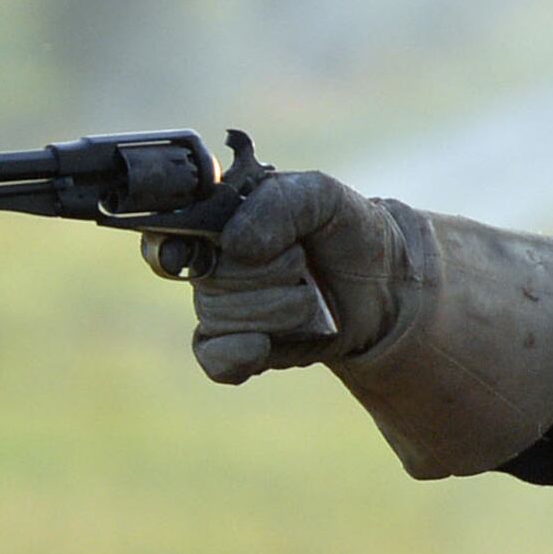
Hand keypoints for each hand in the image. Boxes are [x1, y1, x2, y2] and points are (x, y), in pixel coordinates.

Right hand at [179, 170, 402, 383]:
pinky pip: (214, 358)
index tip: (211, 246)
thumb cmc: (348, 230)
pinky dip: (238, 354)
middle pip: (207, 277)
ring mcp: (222, 306)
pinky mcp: (238, 347)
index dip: (176, 239)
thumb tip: (233, 245)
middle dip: (267, 273)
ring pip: (218, 316)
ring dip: (275, 308)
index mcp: (220, 215)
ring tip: (309, 297)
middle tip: (303, 264)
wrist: (386, 287)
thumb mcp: (322, 196)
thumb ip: (278, 203)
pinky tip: (263, 346)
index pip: (166, 227)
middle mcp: (211, 260)